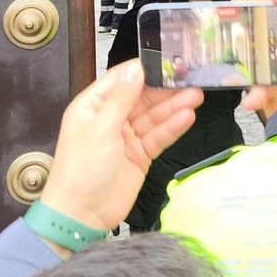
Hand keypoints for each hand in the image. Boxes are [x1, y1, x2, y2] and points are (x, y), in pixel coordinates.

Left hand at [38, 62, 201, 237]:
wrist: (81, 215)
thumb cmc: (80, 170)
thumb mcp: (100, 128)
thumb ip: (121, 98)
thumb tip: (136, 69)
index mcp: (93, 106)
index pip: (122, 80)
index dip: (145, 70)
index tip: (168, 62)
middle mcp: (110, 118)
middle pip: (142, 97)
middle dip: (166, 89)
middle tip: (190, 80)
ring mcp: (126, 137)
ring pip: (154, 116)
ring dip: (174, 106)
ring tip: (196, 96)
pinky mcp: (140, 155)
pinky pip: (159, 136)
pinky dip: (172, 127)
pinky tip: (187, 118)